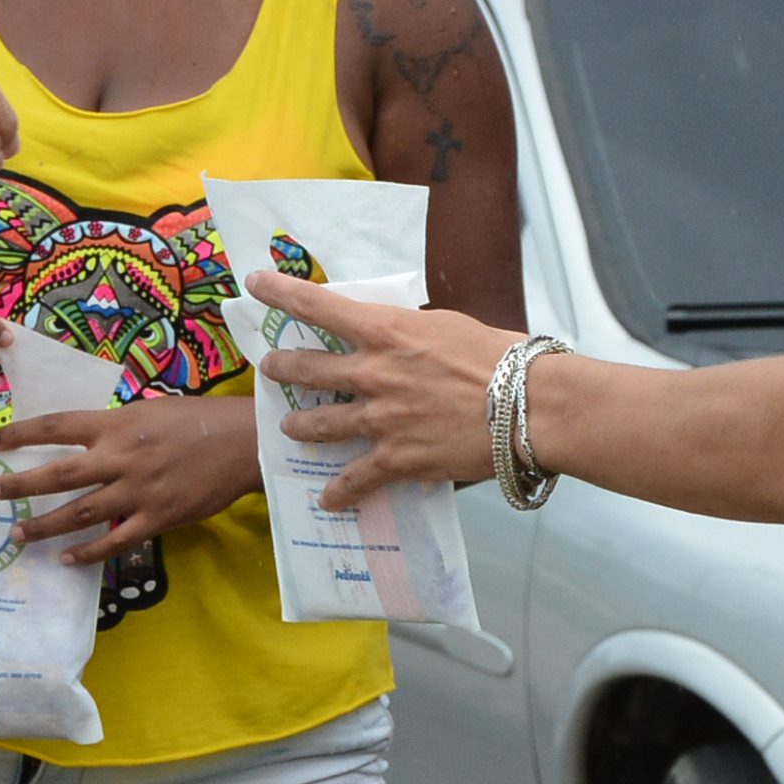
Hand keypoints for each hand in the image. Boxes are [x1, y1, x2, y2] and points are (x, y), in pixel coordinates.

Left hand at [0, 393, 260, 559]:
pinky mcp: (156, 519)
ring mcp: (137, 492)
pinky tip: (66, 559)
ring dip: (45, 525)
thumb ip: (113, 427)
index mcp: (116, 424)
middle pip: (58, 474)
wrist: (242, 444)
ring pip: (80, 513)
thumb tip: (80, 439)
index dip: (22, 432)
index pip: (57, 426)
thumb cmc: (195, 420)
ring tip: (17, 534)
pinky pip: (114, 541)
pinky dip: (88, 553)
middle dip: (19, 485)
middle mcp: (120, 458)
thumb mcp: (148, 410)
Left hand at [243, 271, 516, 504]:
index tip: (254, 284)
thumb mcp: (446, 326)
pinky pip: (355, 479)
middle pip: (307, 369)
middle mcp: (372, 373)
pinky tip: (327, 500)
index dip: (279, 292)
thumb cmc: (499, 356)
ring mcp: (380, 418)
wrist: (528, 405)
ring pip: (319, 424)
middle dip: (282, 368)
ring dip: (298, 427)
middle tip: (268, 368)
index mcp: (385, 330)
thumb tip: (395, 336)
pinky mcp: (396, 458)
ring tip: (287, 429)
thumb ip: (409, 332)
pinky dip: (339, 491)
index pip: (317, 305)